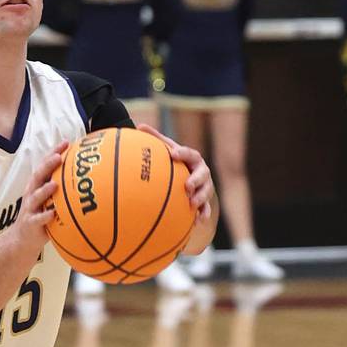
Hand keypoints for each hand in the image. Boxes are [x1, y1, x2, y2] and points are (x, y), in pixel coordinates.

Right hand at [18, 142, 69, 248]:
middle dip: (47, 166)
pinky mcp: (31, 223)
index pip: (45, 166)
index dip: (53, 153)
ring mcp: (30, 209)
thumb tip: (88, 177)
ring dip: (44, 191)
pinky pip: (38, 219)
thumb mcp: (51, 200)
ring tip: (54, 185)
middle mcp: (32, 194)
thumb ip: (63, 188)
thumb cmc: (42, 216)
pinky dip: (45, 216)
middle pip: (37, 177)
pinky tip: (53, 214)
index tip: (66, 143)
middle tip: (58, 157)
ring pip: (36, 197)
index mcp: (37, 186)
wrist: (23, 239)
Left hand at [136, 123, 215, 251]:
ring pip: (207, 192)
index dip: (183, 153)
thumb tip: (139, 124)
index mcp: (191, 159)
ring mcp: (205, 187)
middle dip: (196, 179)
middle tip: (187, 186)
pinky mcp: (205, 201)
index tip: (173, 154)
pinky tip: (197, 221)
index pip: (189, 154)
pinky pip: (206, 209)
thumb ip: (155, 140)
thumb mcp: (166, 152)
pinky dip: (203, 214)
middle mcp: (201, 172)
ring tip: (192, 204)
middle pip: (203, 174)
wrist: (191, 181)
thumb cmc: (175, 164)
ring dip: (200, 198)